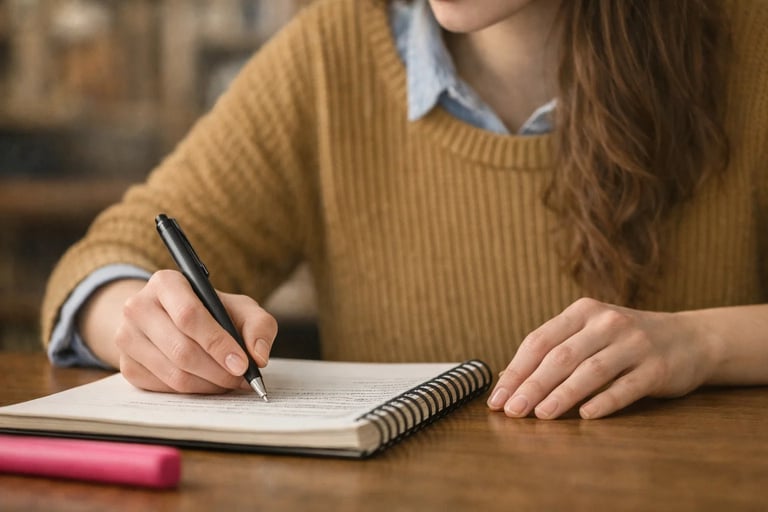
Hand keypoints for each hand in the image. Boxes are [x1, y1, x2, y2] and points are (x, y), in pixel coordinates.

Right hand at [112, 270, 276, 392]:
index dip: (218, 343)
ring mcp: (126, 338)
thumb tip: (258, 356)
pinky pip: (164, 388)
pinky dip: (193, 391)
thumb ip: (259, 325)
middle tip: (241, 378)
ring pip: (173, 374)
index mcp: (166, 283)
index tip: (242, 364)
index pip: (189, 315)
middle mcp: (138, 307)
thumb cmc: (211, 311)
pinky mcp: (126, 366)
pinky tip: (209, 383)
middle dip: (218, 370)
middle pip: (181, 349)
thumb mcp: (240, 307)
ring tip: (230, 381)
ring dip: (208, 385)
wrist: (170, 318)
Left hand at [487, 297, 715, 418]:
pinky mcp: (657, 368)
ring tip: (540, 415)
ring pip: (590, 371)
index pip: (539, 340)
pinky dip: (604, 402)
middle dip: (532, 385)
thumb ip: (554, 350)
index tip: (497, 397)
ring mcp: (634, 344)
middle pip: (561, 356)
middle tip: (512, 411)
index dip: (516, 370)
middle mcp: (607, 323)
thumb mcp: (590, 333)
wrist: (690, 338)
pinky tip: (585, 416)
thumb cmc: (624, 341)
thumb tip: (506, 380)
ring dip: (562, 395)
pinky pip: (625, 387)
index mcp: (583, 312)